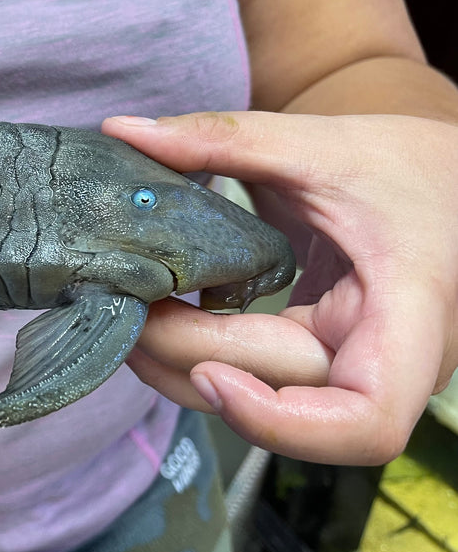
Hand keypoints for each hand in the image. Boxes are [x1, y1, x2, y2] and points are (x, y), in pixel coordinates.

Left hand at [102, 112, 457, 464]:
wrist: (447, 178)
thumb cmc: (409, 162)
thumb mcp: (322, 143)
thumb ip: (224, 138)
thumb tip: (125, 129)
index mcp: (412, 311)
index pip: (366, 420)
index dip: (282, 423)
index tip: (212, 376)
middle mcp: (394, 359)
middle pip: (286, 399)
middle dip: (193, 365)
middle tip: (126, 317)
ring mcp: (360, 365)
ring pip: (266, 400)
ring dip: (189, 373)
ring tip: (130, 323)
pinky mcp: (328, 356)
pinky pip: (264, 378)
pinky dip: (209, 357)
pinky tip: (163, 320)